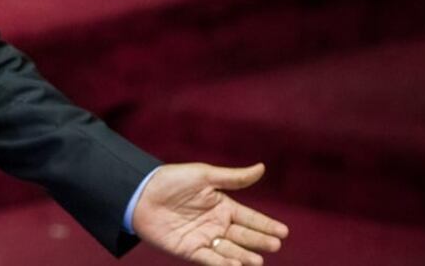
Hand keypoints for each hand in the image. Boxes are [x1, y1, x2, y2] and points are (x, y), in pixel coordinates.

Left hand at [132, 163, 287, 265]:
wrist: (140, 193)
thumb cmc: (171, 180)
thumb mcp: (204, 176)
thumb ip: (233, 178)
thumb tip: (261, 168)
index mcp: (221, 205)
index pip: (249, 218)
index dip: (266, 225)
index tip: (284, 232)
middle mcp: (216, 224)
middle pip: (243, 236)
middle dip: (259, 241)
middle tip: (274, 245)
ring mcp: (203, 238)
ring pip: (230, 251)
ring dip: (244, 256)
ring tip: (257, 261)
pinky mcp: (189, 250)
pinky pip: (210, 259)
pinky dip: (223, 264)